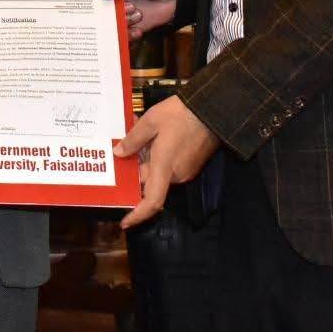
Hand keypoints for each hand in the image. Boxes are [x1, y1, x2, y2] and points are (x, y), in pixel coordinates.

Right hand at [102, 0, 176, 39]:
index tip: (84, 0)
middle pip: (97, 10)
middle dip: (106, 13)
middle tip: (123, 8)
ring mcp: (120, 13)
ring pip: (110, 24)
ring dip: (123, 22)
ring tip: (137, 13)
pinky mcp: (130, 25)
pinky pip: (122, 35)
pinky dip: (129, 34)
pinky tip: (138, 29)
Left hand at [113, 95, 219, 229]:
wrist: (213, 109)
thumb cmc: (182, 114)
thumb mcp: (151, 121)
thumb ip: (133, 140)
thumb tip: (119, 153)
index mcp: (164, 167)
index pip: (151, 201)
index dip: (138, 215)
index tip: (125, 222)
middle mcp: (176, 174)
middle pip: (150, 183)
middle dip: (135, 172)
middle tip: (120, 156)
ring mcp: (186, 170)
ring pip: (159, 173)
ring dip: (146, 162)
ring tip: (135, 140)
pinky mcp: (192, 163)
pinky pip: (169, 167)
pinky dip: (157, 158)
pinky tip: (151, 139)